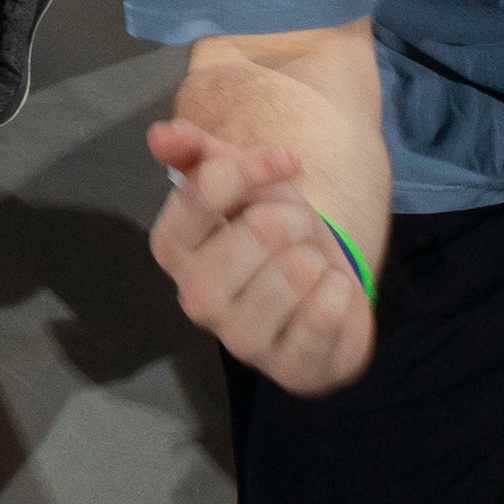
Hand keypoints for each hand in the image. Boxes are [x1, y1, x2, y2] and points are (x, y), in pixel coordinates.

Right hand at [146, 119, 376, 395]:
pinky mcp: (288, 370)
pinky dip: (341, 294)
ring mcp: (239, 341)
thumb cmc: (270, 225)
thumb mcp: (240, 179)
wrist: (318, 285)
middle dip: (295, 219)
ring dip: (318, 258)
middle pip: (263, 229)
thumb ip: (197, 151)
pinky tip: (326, 300)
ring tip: (308, 268)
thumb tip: (161, 133)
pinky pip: (328, 314)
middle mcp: (194, 299)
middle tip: (294, 233)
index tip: (286, 159)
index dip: (255, 165)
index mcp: (171, 249)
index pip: (204, 190)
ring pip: (299, 270)